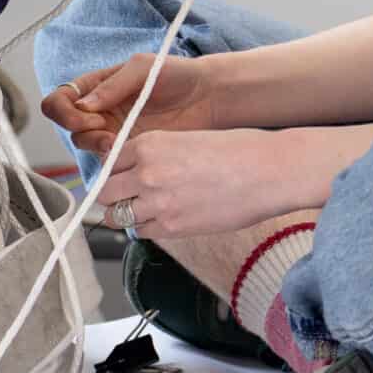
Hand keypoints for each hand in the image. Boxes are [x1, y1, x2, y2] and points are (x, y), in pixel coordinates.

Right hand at [42, 52, 221, 155]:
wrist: (208, 97)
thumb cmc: (177, 74)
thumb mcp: (143, 68)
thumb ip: (112, 84)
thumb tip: (84, 104)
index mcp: (96, 86)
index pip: (61, 99)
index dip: (64, 110)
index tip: (86, 114)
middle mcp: (99, 111)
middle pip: (68, 127)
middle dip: (83, 130)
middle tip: (105, 130)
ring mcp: (113, 132)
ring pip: (86, 147)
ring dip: (96, 147)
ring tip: (118, 143)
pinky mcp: (129, 151)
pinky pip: (109, 162)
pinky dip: (112, 161)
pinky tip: (128, 153)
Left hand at [94, 127, 335, 239]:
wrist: (268, 171)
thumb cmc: (237, 151)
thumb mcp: (186, 139)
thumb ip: (155, 155)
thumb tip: (136, 172)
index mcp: (149, 144)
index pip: (108, 162)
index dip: (114, 171)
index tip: (121, 177)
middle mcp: (146, 172)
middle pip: (103, 192)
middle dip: (112, 195)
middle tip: (125, 197)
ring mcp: (157, 202)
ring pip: (115, 217)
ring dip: (125, 214)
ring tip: (144, 210)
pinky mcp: (172, 227)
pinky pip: (141, 232)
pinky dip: (147, 228)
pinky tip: (165, 219)